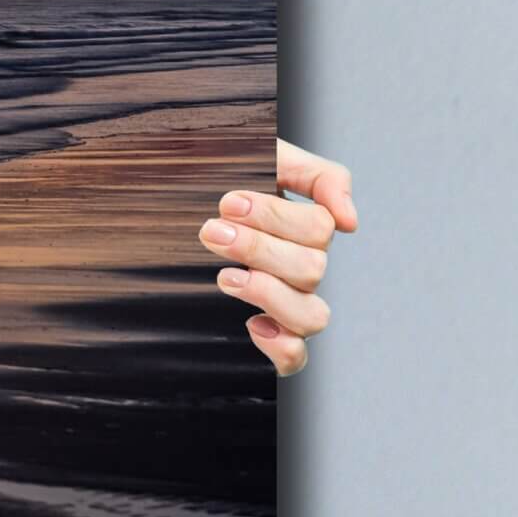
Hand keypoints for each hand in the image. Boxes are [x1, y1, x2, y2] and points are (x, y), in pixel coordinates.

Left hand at [200, 138, 355, 374]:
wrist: (167, 206)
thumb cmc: (218, 181)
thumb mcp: (266, 158)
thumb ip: (318, 176)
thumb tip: (350, 222)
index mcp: (304, 227)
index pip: (319, 227)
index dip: (275, 216)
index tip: (228, 203)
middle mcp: (302, 268)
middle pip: (312, 268)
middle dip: (258, 248)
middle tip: (212, 231)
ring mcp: (287, 304)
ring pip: (312, 315)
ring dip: (269, 293)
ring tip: (225, 277)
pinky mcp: (268, 336)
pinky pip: (295, 358)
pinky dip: (281, 346)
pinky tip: (252, 324)